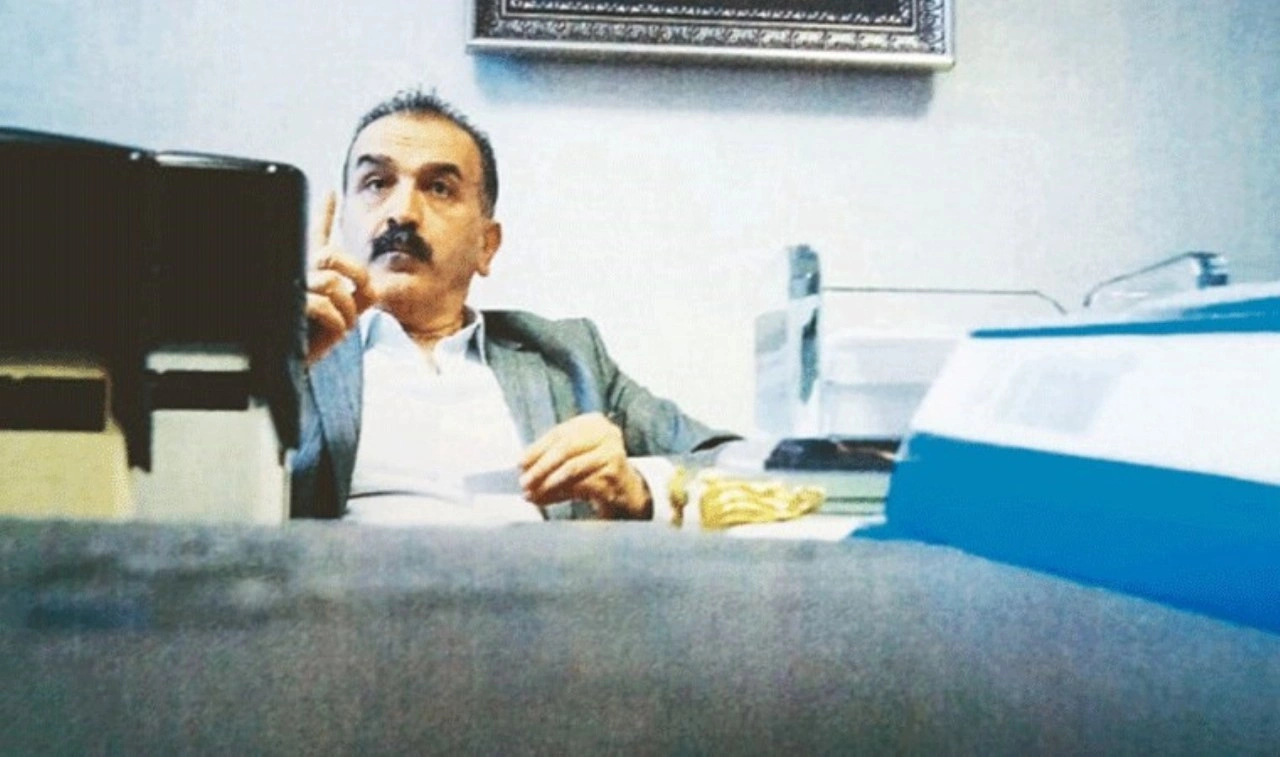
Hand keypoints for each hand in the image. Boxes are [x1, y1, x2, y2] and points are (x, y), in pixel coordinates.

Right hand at [305, 191, 375, 363]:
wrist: (288, 368)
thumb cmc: (310, 343)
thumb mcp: (343, 317)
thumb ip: (359, 298)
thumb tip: (374, 286)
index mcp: (308, 273)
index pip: (316, 238)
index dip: (323, 213)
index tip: (331, 192)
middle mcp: (296, 275)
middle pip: (333, 255)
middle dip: (355, 275)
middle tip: (359, 297)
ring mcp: (289, 290)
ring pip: (333, 282)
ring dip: (346, 310)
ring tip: (337, 326)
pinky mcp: (287, 308)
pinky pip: (325, 306)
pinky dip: (337, 324)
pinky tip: (325, 335)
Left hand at [519, 412, 650, 518]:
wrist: (626, 491)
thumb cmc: (594, 470)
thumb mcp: (574, 455)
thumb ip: (552, 455)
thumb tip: (523, 466)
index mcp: (594, 422)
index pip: (560, 433)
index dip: (537, 449)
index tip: (520, 463)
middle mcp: (607, 434)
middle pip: (565, 448)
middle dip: (540, 466)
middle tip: (523, 481)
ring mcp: (613, 454)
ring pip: (571, 469)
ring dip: (547, 483)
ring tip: (531, 494)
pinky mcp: (614, 477)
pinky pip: (580, 486)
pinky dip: (558, 494)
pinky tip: (545, 500)